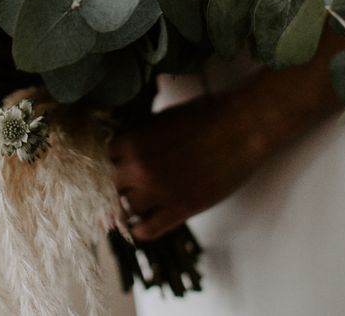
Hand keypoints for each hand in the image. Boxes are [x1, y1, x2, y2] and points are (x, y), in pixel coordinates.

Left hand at [110, 92, 264, 240]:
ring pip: (126, 208)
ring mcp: (159, 192)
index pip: (104, 158)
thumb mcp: (161, 117)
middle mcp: (140, 169)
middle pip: (110, 185)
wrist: (241, 127)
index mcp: (133, 141)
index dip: (111, 159)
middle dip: (117, 182)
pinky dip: (140, 228)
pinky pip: (147, 230)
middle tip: (123, 182)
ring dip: (129, 204)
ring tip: (136, 198)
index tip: (116, 162)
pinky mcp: (180, 210)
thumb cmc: (205, 115)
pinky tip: (141, 222)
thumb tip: (124, 144)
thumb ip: (138, 133)